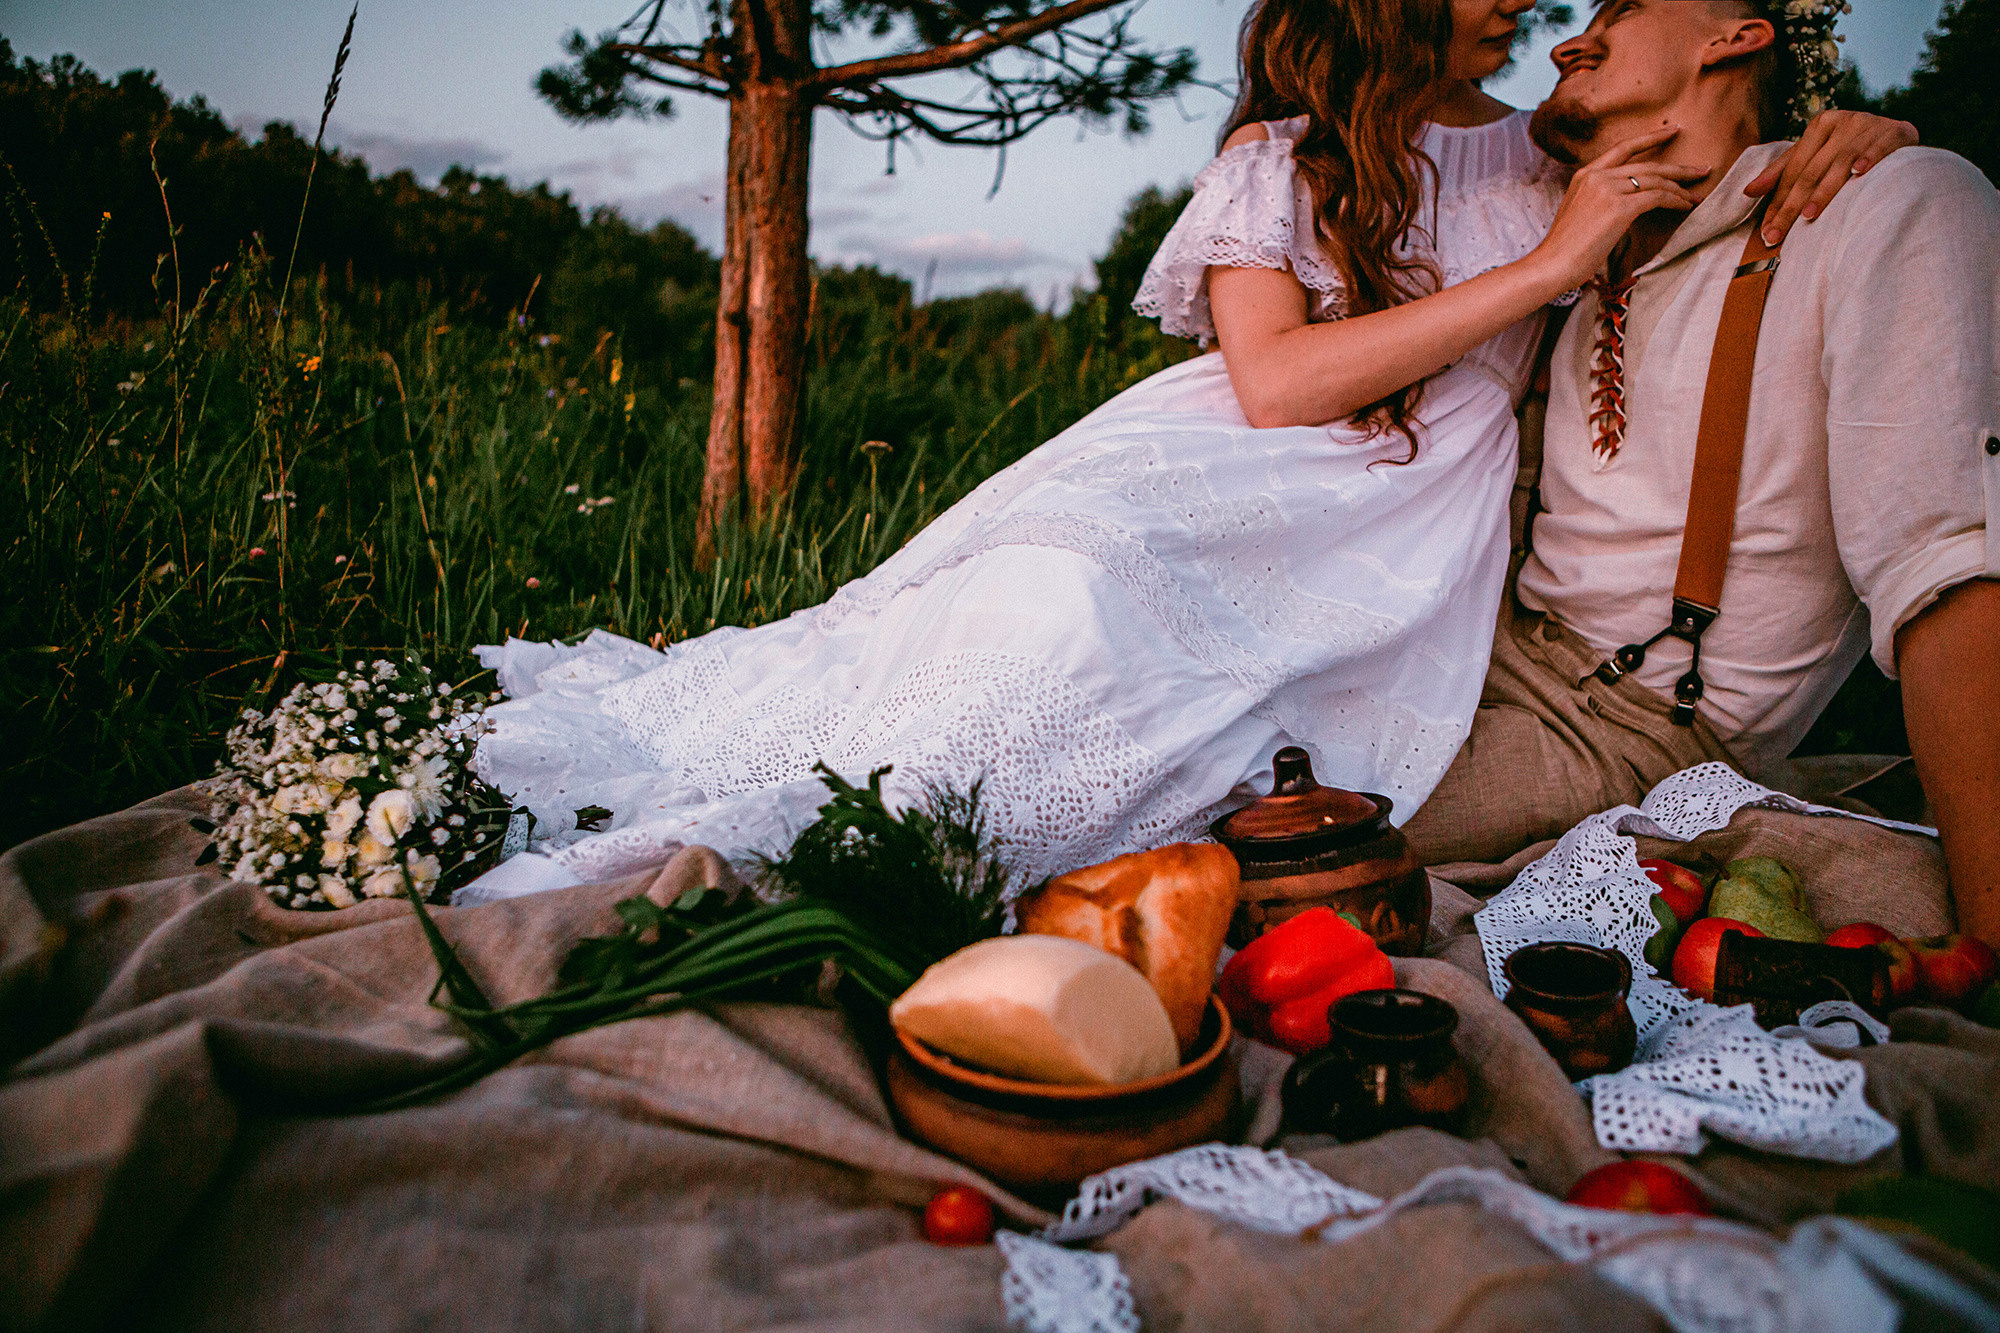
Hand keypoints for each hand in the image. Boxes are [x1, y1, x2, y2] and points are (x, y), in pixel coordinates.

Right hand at [1527, 126, 1707, 293]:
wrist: (1552, 264)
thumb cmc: (1565, 248)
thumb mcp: (1580, 212)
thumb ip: (1601, 199)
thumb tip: (1630, 203)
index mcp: (1585, 174)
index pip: (1623, 148)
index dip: (1651, 137)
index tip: (1672, 131)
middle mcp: (1597, 176)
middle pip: (1647, 165)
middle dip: (1678, 169)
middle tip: (1701, 169)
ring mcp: (1607, 190)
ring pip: (1655, 181)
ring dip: (1679, 189)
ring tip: (1695, 196)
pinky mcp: (1618, 208)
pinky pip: (1656, 198)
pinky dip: (1674, 202)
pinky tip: (1683, 207)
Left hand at [1744, 109, 1918, 245]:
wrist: (1898, 135)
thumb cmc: (1849, 149)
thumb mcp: (1815, 155)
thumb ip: (1782, 172)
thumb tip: (1747, 191)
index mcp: (1820, 125)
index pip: (1793, 170)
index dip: (1778, 201)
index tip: (1766, 231)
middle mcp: (1842, 121)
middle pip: (1811, 171)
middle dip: (1791, 206)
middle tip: (1777, 234)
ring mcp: (1868, 125)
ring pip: (1840, 163)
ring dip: (1825, 190)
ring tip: (1808, 215)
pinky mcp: (1894, 132)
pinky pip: (1878, 148)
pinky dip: (1868, 159)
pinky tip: (1859, 173)